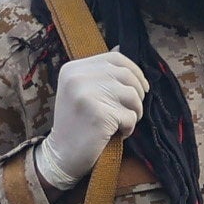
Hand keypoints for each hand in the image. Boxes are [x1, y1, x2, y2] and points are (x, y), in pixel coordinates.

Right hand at [32, 50, 149, 193]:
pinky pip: (129, 116)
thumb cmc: (77, 124)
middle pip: (126, 75)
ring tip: (123, 123)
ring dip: (135, 112)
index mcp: (73, 68)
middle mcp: (77, 78)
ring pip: (132, 95)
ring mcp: (87, 95)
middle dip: (138, 94)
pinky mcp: (98, 114)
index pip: (114, 58)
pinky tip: (117, 133)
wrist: (62, 155)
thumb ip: (98, 72)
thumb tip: (120, 48)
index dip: (134, 71)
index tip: (141, 87)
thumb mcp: (80, 90)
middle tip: (133, 110)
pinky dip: (129, 127)